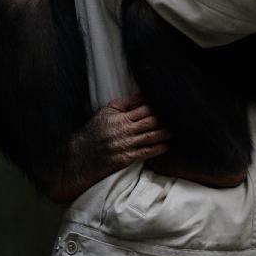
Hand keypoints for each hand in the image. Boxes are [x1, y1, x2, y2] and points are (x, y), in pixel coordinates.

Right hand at [43, 94, 169, 202]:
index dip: (157, 105)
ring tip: (175, 129)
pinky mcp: (125, 158)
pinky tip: (166, 145)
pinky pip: (145, 152)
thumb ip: (124, 104)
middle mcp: (122, 129)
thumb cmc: (92, 133)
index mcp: (118, 116)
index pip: (142, 107)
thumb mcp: (105, 113)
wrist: (77, 157)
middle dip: (164, 118)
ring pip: (150, 135)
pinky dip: (157, 148)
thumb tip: (143, 96)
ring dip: (164, 132)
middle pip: (149, 120)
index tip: (168, 103)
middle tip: (177, 115)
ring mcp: (124, 144)